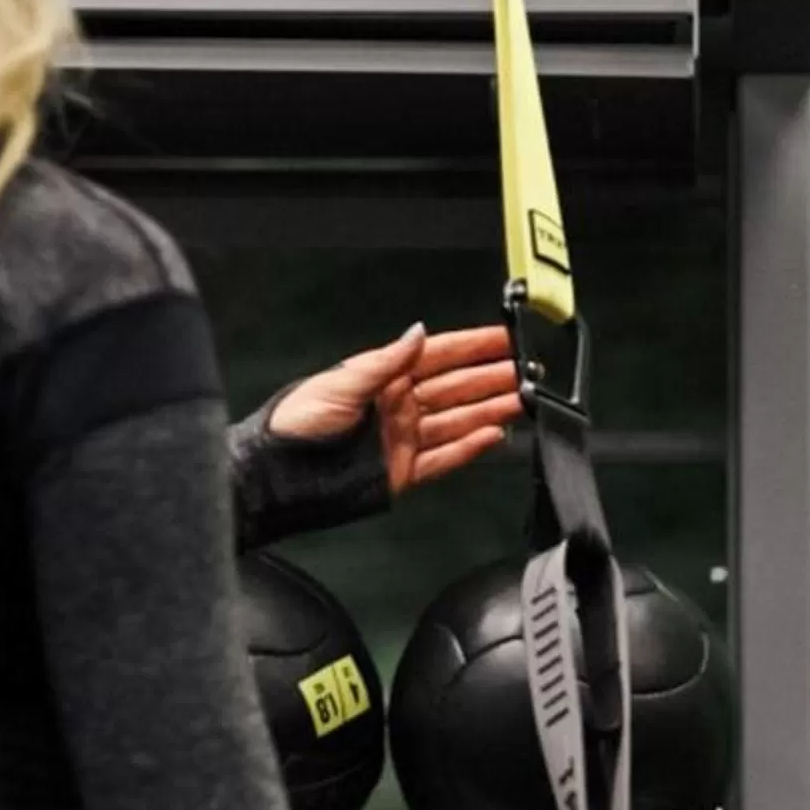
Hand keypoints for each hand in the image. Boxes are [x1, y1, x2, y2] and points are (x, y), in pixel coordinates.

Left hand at [268, 325, 524, 495]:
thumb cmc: (298, 422)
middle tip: (526, 370)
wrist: (283, 476)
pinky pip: (444, 458)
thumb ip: (387, 361)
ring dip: (489, 409)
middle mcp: (398, 405)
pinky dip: (469, 447)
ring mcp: (404, 439)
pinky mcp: (404, 472)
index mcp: (383, 377)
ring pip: (456, 421)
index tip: (503, 338)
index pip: (437, 355)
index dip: (472, 346)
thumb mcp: (343, 383)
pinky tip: (493, 436)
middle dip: (491, 377)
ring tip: (521, 400)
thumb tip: (419, 333)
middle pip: (455, 387)